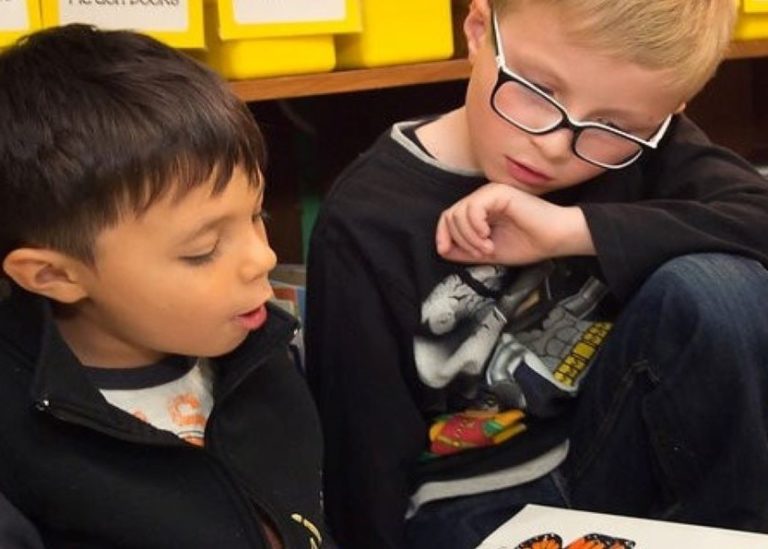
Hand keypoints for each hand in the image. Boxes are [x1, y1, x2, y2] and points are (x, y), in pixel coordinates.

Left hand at [435, 183, 595, 264]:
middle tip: (480, 252)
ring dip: (469, 237)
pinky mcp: (498, 192)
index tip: (445, 251)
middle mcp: (483, 199)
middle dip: (460, 240)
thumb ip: (465, 250)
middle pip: (450, 215)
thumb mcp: (489, 253)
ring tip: (488, 247)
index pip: (449, 217)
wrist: (556, 239)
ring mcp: (490, 194)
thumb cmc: (529, 244)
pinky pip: (472, 207)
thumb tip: (442, 249)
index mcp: (481, 211)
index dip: (442, 234)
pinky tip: (488, 236)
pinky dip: (475, 226)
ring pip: (458, 212)